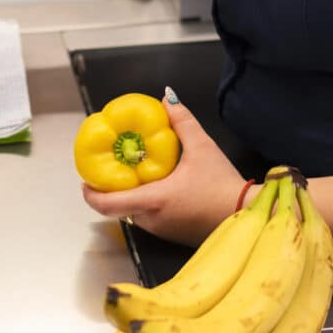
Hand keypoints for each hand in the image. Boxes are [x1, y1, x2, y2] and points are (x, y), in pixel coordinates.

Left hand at [82, 89, 246, 246]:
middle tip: (114, 167)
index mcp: (152, 201)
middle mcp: (151, 220)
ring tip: (138, 173)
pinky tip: (159, 186)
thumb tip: (167, 98)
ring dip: (132, 195)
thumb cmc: (223, 186)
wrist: (247, 216)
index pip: (107, 204)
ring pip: (135, 212)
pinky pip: (150, 218)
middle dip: (114, 188)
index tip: (85, 180)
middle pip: (119, 206)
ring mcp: (161, 231)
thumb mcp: (202, 147)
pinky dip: (148, 203)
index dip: (90, 193)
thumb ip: (182, 122)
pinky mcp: (171, 234)